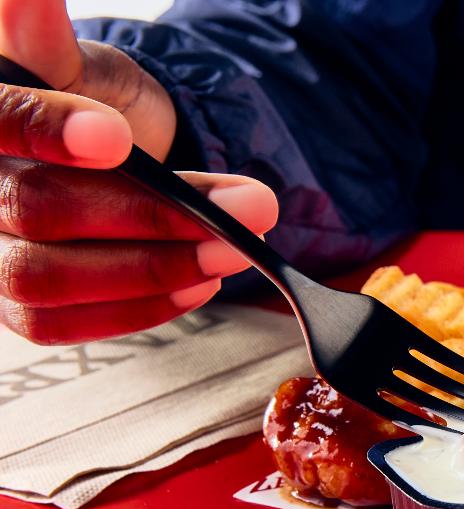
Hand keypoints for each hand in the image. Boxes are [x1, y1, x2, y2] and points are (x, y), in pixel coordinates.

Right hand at [0, 0, 277, 344]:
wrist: (108, 159)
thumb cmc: (89, 105)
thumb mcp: (76, 62)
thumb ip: (47, 33)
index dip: (49, 129)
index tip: (118, 137)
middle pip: (38, 210)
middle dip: (147, 214)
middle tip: (246, 208)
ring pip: (48, 281)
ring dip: (153, 270)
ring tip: (232, 251)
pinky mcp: (21, 307)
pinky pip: (64, 326)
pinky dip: (139, 308)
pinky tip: (198, 285)